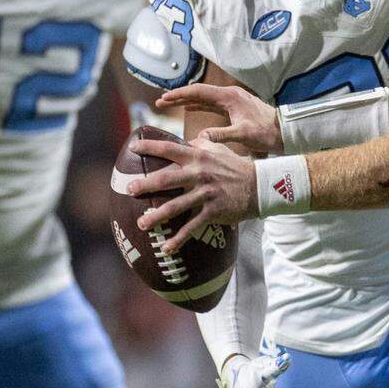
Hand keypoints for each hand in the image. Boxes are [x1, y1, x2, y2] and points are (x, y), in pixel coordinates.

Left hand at [128, 135, 256, 252]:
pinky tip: (166, 248)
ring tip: (141, 223)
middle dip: (145, 184)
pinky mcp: (213, 211)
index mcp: (198, 157)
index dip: (150, 147)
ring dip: (157, 216)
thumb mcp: (219, 149)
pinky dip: (179, 239)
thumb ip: (201, 143)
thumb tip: (187, 139)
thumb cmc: (236, 166)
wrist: (259, 186)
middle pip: (167, 179)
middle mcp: (199, 174)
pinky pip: (192, 227)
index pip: (170, 149)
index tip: (132, 149)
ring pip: (176, 206)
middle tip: (129, 189)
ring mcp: (205, 193)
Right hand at [157, 83, 282, 153]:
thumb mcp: (244, 134)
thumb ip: (222, 135)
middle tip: (160, 102)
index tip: (164, 99)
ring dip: (187, 101)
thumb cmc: (266, 132)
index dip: (180, 95)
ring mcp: (232, 100)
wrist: (284, 131)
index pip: (199, 92)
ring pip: (204, 98)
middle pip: (199, 93)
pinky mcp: (234, 108)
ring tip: (169, 104)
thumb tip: (201, 137)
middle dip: (179, 96)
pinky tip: (189, 109)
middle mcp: (229, 95)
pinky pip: (211, 104)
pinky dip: (198, 106)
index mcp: (230, 97)